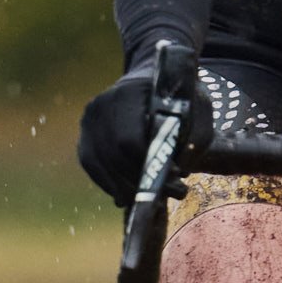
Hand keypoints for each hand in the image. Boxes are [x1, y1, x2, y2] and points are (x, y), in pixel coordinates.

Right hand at [78, 58, 206, 204]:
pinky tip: (128, 194)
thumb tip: (177, 173)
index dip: (150, 163)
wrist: (149, 82)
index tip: (176, 176)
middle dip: (140, 181)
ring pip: (99, 164)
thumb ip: (193, 139)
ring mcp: (89, 119)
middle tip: (170, 193)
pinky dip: (109, 183)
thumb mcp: (196, 111)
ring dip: (125, 188)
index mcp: (129, 92)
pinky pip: (91, 166)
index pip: (129, 138)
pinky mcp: (85, 134)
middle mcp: (102, 103)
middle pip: (113, 155)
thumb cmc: (176, 98)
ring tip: (152, 200)